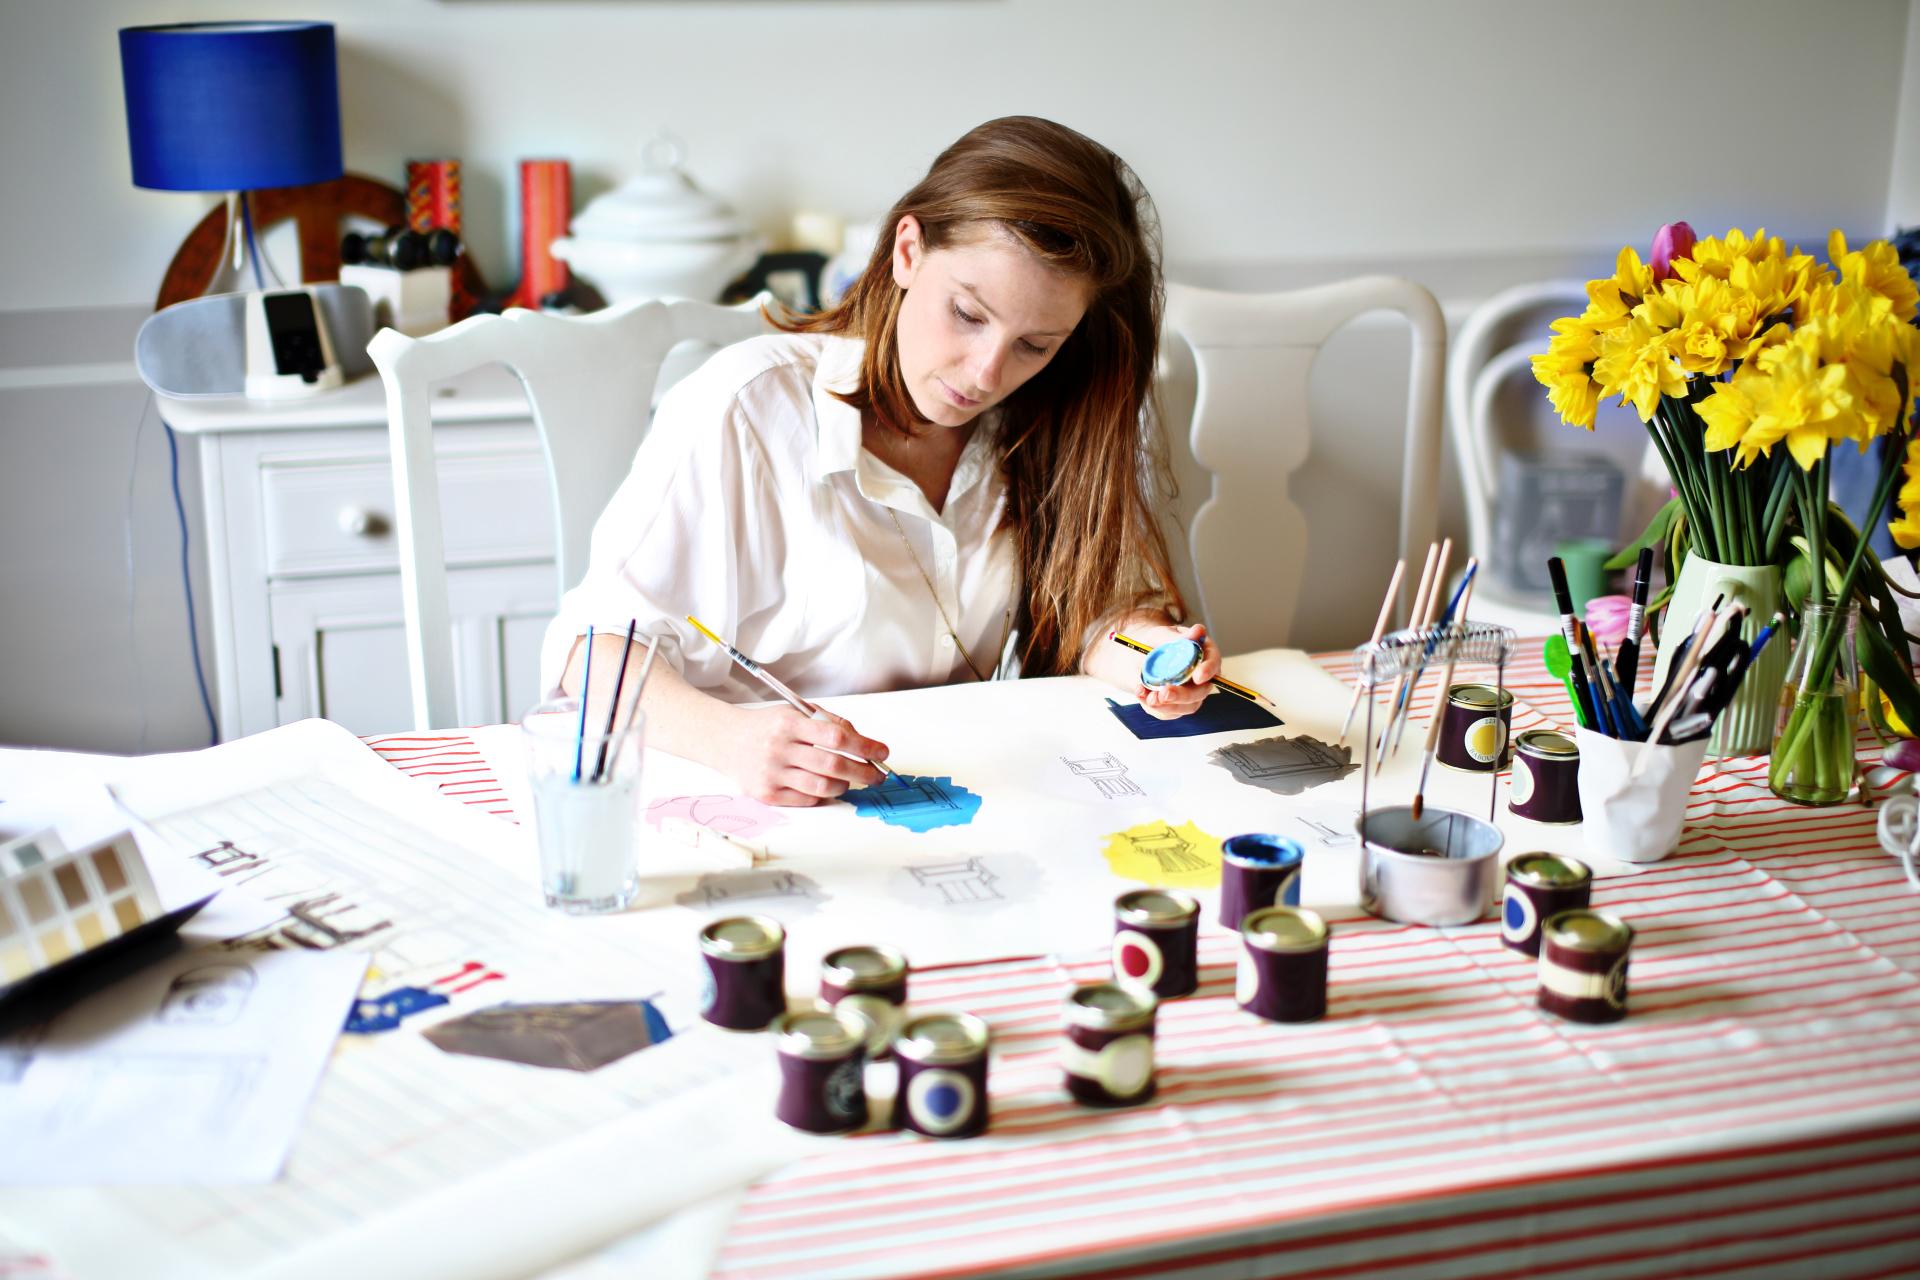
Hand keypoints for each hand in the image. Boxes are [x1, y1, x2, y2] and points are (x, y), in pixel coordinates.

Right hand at [720, 705, 889, 805]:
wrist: (726, 741)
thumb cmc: (768, 726)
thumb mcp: (794, 712)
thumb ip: (828, 722)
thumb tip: (863, 742)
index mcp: (788, 723)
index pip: (836, 736)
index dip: (865, 746)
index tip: (882, 751)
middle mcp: (778, 748)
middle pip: (833, 764)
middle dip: (864, 771)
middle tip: (877, 774)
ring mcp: (771, 773)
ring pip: (823, 786)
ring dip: (845, 784)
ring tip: (850, 779)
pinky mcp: (766, 794)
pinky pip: (807, 799)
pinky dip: (823, 793)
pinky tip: (826, 786)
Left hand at [1132, 622, 1222, 719]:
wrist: (1137, 660)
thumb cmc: (1155, 644)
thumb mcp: (1161, 635)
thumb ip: (1178, 637)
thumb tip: (1199, 631)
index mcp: (1203, 655)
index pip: (1214, 662)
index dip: (1208, 669)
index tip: (1198, 676)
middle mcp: (1201, 677)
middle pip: (1201, 691)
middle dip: (1183, 695)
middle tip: (1165, 693)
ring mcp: (1190, 694)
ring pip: (1187, 706)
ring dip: (1168, 706)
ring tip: (1149, 698)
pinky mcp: (1176, 707)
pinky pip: (1169, 712)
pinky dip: (1154, 707)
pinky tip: (1141, 694)